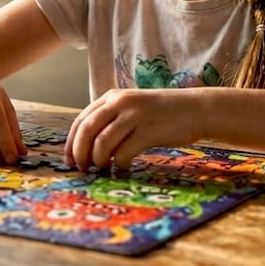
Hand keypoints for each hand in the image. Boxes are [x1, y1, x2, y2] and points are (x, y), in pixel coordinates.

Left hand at [64, 88, 202, 170]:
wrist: (194, 109)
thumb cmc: (161, 114)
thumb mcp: (131, 110)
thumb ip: (110, 122)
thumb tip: (88, 149)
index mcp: (112, 97)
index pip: (81, 120)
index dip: (71, 142)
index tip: (70, 160)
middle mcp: (120, 103)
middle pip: (87, 131)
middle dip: (80, 153)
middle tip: (83, 168)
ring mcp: (134, 116)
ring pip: (102, 143)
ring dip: (99, 160)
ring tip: (104, 168)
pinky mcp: (148, 131)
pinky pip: (124, 153)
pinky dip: (120, 164)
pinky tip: (124, 168)